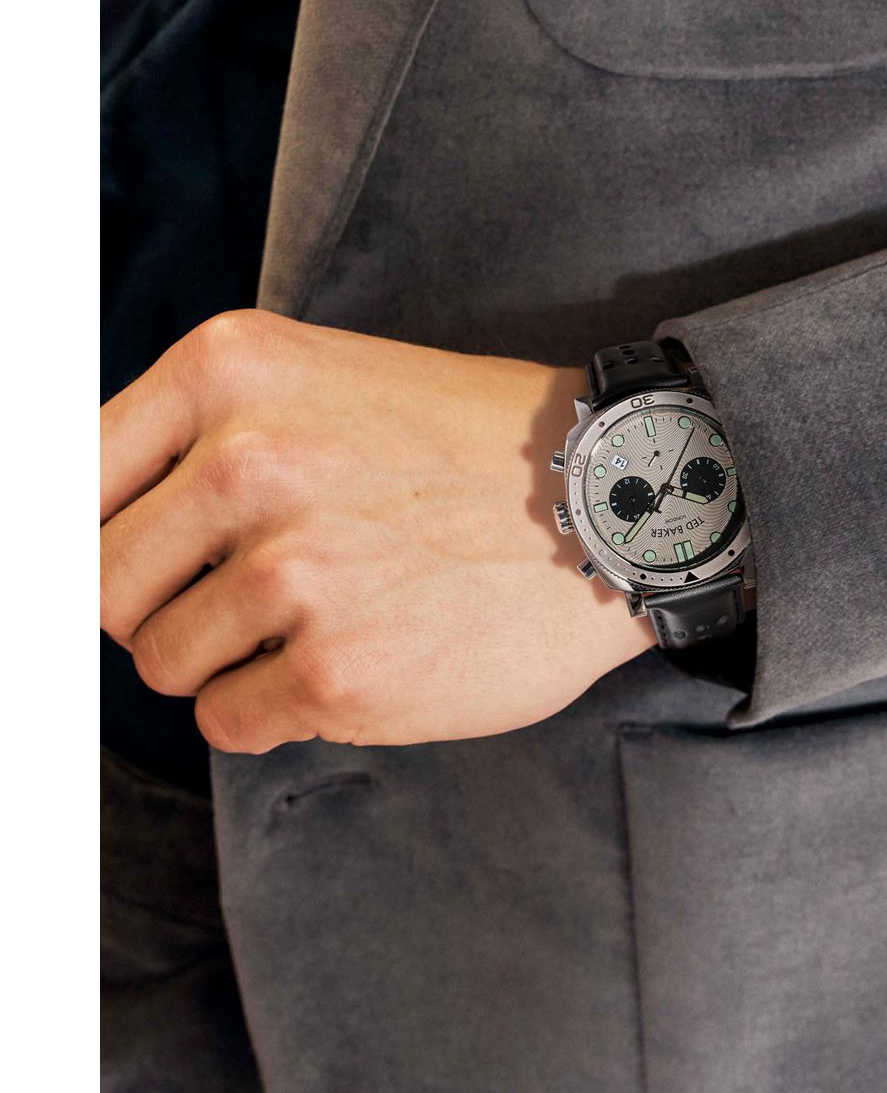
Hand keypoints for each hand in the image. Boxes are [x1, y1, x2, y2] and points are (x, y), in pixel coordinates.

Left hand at [101, 310, 655, 752]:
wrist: (612, 503)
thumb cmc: (474, 447)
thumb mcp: (329, 383)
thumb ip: (204, 438)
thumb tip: (89, 536)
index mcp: (233, 369)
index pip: (69, 482)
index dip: (94, 540)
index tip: (132, 571)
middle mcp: (250, 460)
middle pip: (103, 586)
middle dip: (159, 608)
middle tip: (245, 601)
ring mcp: (297, 570)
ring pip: (164, 664)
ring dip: (230, 660)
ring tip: (325, 621)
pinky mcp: (343, 670)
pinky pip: (230, 722)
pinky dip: (278, 708)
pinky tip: (354, 661)